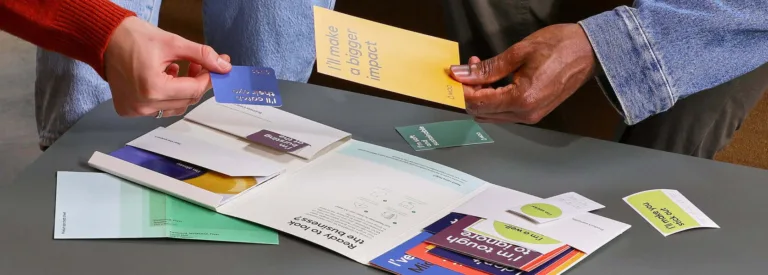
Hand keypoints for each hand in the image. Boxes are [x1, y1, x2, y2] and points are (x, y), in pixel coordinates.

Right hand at [104, 16, 231, 117]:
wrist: (105, 38)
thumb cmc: (132, 38)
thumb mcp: (173, 43)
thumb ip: (202, 55)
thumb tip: (223, 65)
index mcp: (153, 88)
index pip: (194, 90)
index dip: (209, 78)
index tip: (216, 67)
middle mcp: (142, 104)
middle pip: (186, 100)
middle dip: (198, 83)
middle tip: (201, 66)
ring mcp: (134, 110)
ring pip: (175, 107)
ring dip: (183, 90)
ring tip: (180, 69)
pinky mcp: (129, 110)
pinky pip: (159, 108)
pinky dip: (167, 96)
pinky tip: (165, 78)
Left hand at [449, 24, 595, 123]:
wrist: (588, 52)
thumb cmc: (561, 47)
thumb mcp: (518, 52)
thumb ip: (487, 68)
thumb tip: (463, 74)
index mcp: (522, 99)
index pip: (478, 103)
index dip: (462, 90)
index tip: (455, 76)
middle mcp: (526, 113)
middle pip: (482, 113)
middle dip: (470, 93)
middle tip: (468, 70)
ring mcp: (531, 116)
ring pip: (491, 114)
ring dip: (481, 96)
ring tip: (481, 71)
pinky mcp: (534, 113)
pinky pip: (504, 112)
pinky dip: (494, 98)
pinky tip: (493, 80)